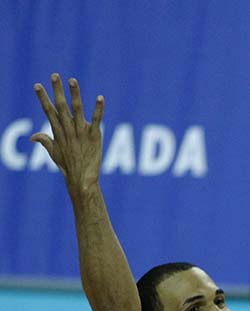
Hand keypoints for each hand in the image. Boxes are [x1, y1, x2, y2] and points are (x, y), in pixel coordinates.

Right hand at [32, 74, 103, 192]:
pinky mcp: (95, 136)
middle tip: (55, 75)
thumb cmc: (68, 167)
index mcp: (58, 132)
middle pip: (61, 106)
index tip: (38, 85)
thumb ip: (45, 141)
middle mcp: (68, 129)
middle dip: (57, 90)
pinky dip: (98, 109)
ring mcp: (81, 132)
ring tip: (72, 80)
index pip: (48, 111)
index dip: (43, 98)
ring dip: (75, 94)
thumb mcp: (54, 153)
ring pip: (77, 109)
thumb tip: (32, 137)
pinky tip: (100, 98)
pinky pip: (96, 120)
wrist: (82, 179)